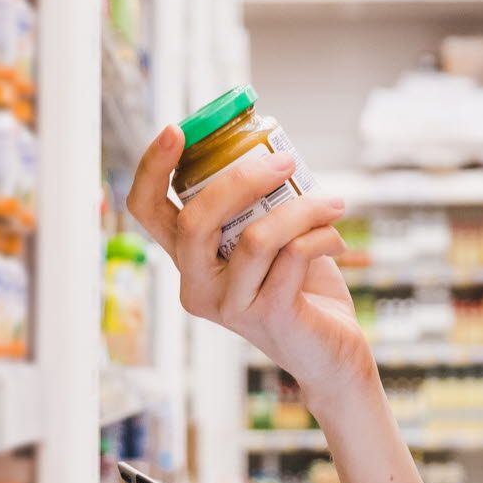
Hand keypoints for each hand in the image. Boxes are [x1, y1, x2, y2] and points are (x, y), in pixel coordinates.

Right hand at [126, 125, 371, 392]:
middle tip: (284, 161)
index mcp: (188, 258)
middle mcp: (196, 285)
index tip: (177, 131)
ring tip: (332, 204)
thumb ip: (259, 204)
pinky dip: (321, 236)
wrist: (331, 350)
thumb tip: (273, 148)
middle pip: (195, 221)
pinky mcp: (269, 315)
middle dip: (240, 179)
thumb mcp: (268, 238)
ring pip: (255, 238)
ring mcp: (229, 304)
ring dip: (302, 209)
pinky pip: (293, 256)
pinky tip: (335, 238)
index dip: (152, 169)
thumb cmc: (299, 285)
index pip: (147, 210)